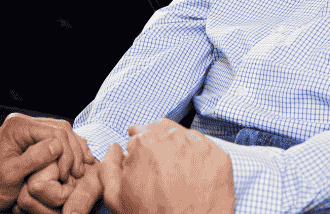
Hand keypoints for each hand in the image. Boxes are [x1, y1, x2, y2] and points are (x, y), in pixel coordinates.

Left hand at [0, 113, 94, 213]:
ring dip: (73, 151)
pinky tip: (75, 162)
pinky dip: (68, 151)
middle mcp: (23, 123)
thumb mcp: (11, 175)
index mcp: (17, 127)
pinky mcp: (32, 139)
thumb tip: (58, 146)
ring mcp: (28, 130)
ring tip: (80, 169)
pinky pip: (56, 139)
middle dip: (73, 151)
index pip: (53, 132)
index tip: (69, 174)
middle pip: (60, 129)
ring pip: (61, 133)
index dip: (66, 152)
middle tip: (79, 172)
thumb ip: (34, 158)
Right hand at [101, 118, 233, 213]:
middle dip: (159, 145)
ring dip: (179, 149)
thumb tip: (115, 147)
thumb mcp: (116, 198)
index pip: (140, 133)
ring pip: (185, 138)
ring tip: (178, 174)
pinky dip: (200, 160)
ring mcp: (199, 146)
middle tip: (161, 169)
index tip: (145, 163)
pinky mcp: (220, 157)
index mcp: (144, 142)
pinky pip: (207, 150)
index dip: (140, 150)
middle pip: (162, 131)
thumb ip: (110, 167)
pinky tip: (194, 178)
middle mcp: (173, 137)